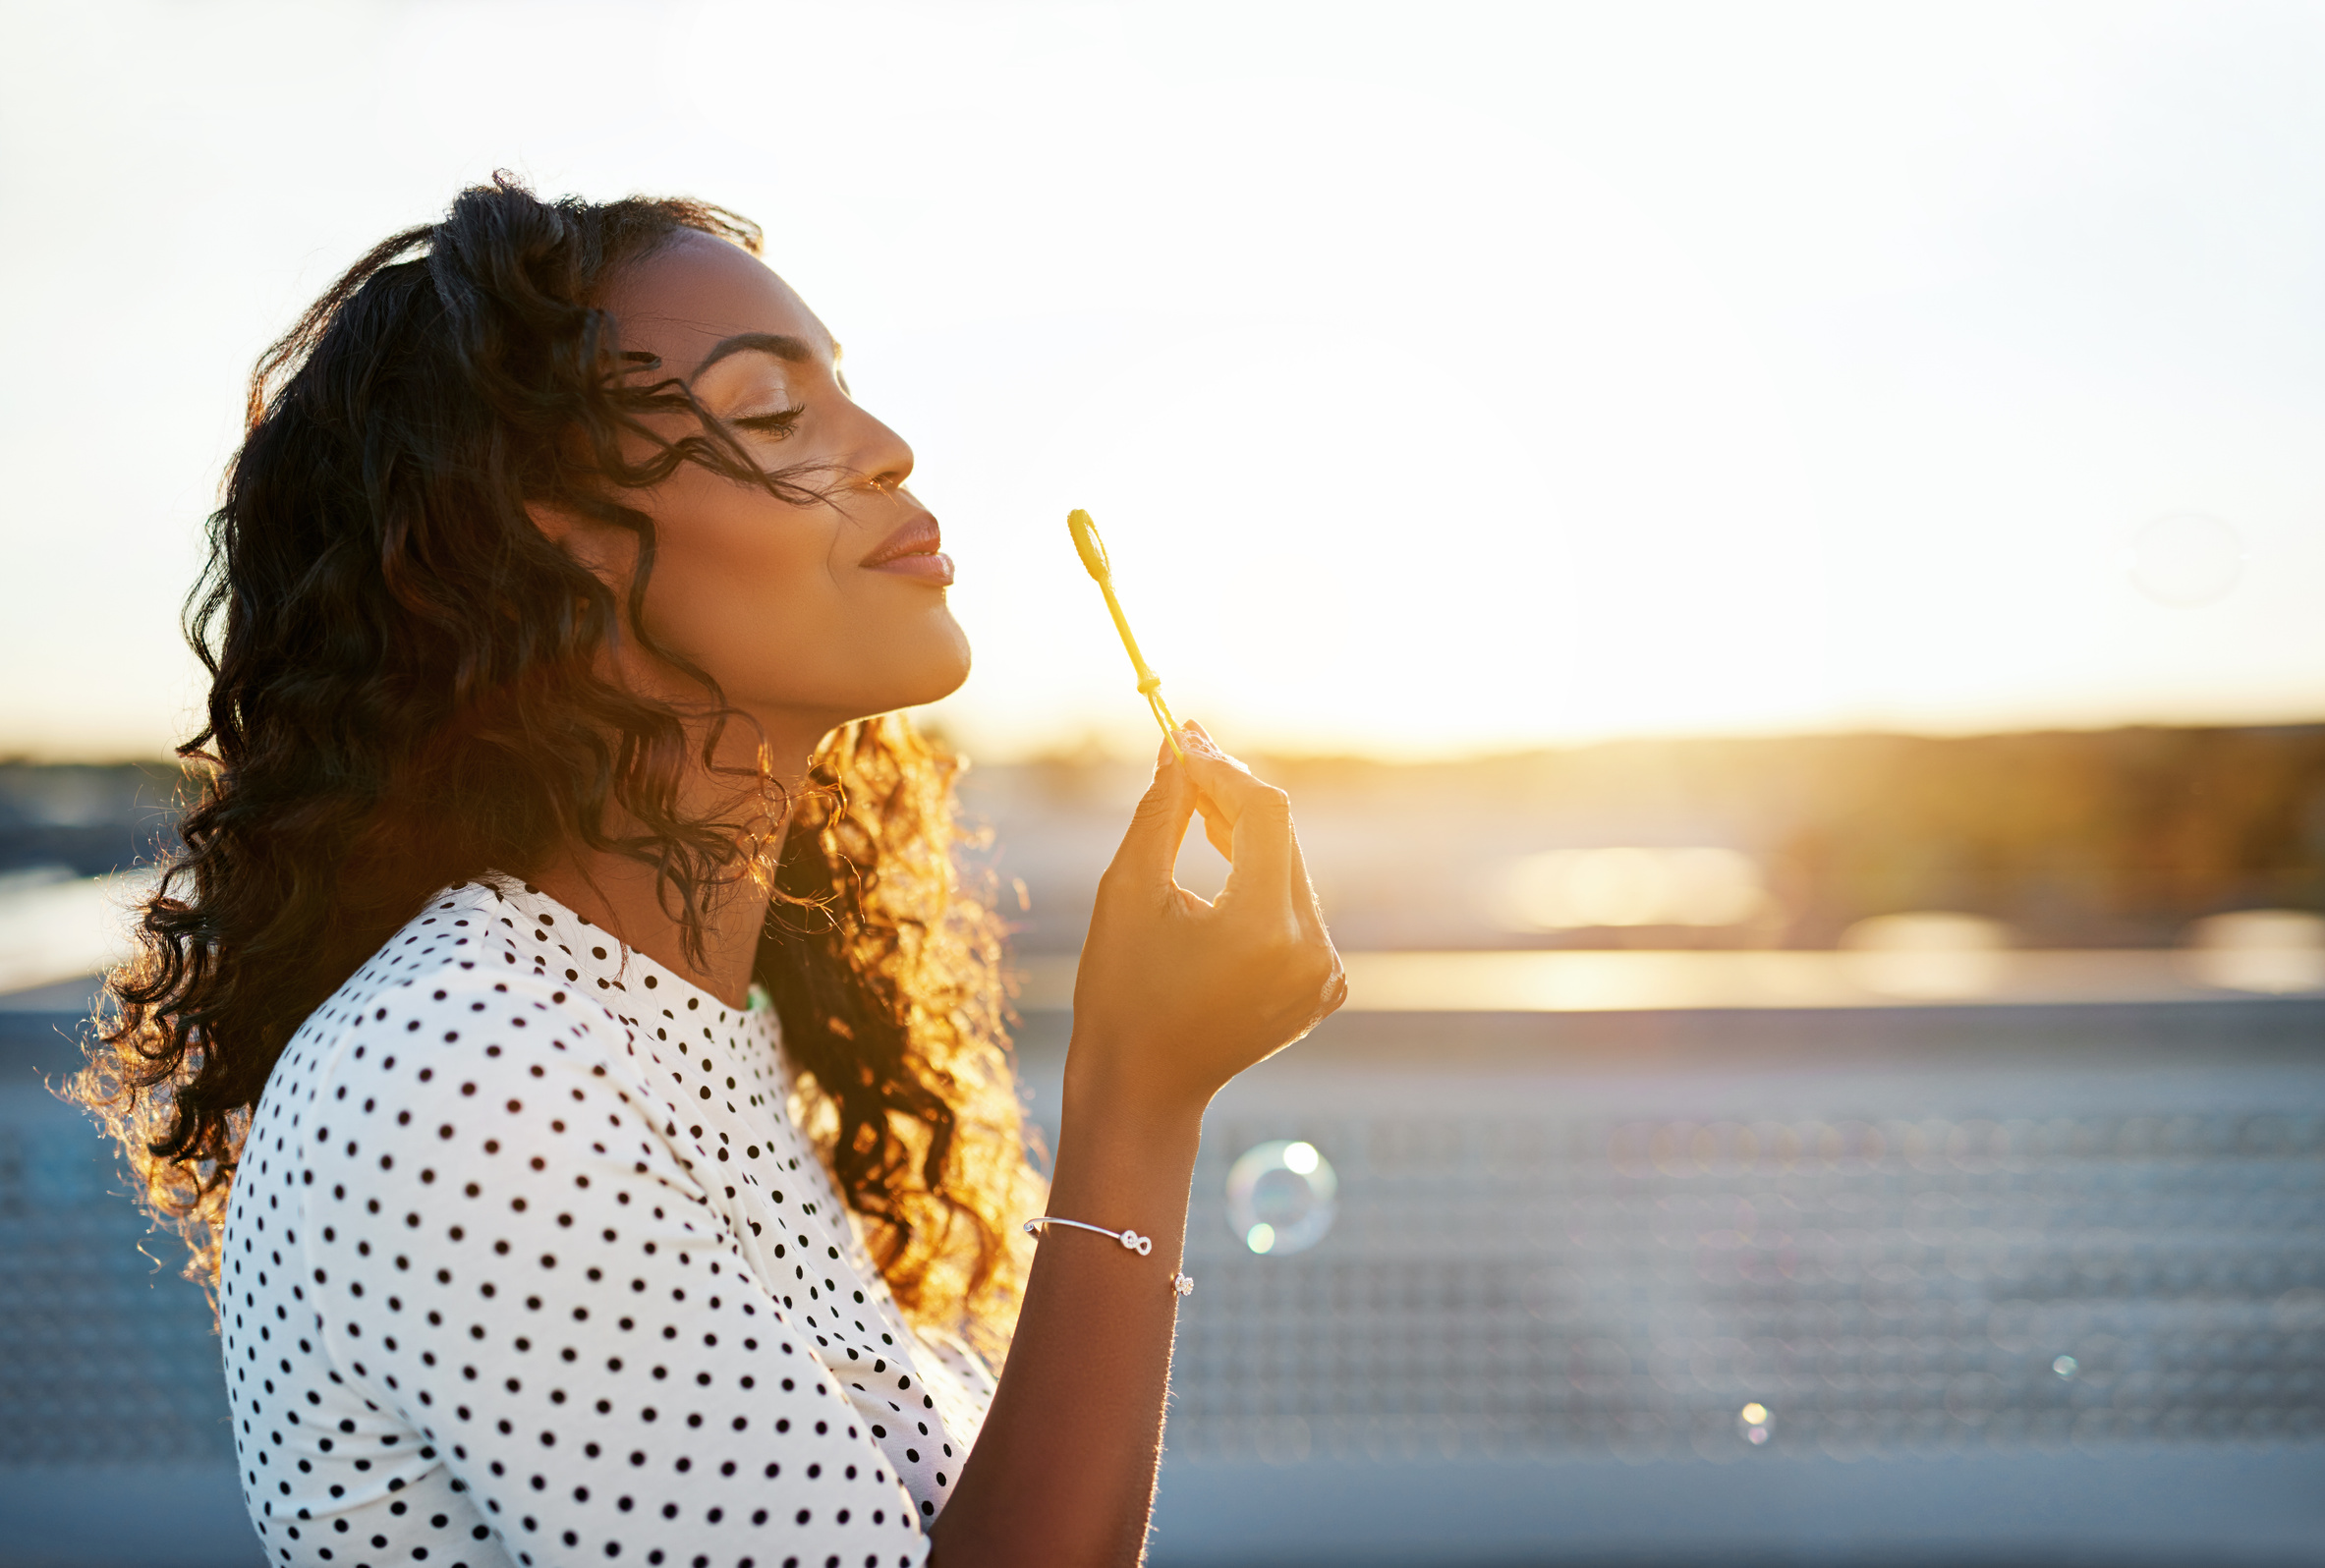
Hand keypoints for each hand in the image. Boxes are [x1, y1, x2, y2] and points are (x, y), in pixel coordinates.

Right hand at [1067, 722, 1345, 1118]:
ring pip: (1290, 868)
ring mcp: (1325, 973)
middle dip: (1231, 795)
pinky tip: (1221, 858)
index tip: (1182, 740)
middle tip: (1182, 758)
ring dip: (1245, 832)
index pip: (1265, 814)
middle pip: (1282, 837)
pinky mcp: (1325, 985)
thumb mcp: (1128, 892)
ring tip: (1191, 805)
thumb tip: (1180, 747)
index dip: (1222, 770)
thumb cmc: (1122, 993)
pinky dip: (1261, 878)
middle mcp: (1311, 951)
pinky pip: (1296, 907)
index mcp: (1265, 931)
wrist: (1144, 1089)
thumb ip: (1160, 812)